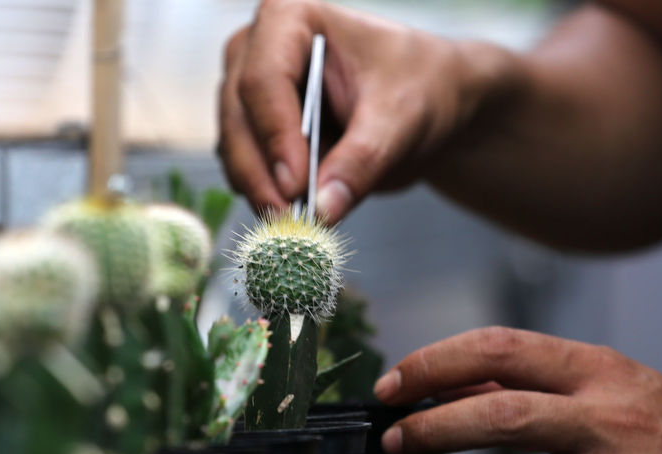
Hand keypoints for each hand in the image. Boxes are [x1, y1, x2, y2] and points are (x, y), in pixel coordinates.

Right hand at [217, 0, 514, 223]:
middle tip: (288, 219)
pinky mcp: (255, 131)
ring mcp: (249, 92)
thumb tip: (324, 208)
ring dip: (259, 189)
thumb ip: (363, 160)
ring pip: (234, 146)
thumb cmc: (420, 86)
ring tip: (295, 225)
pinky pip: (245, 167)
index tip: (296, 185)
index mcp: (290, 19)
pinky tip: (295, 217)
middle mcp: (257, 49)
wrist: (427, 104)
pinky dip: (265, 195)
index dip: (275, 134)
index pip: (264, 79)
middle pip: (238, 115)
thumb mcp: (403, 119)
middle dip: (260, 172)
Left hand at [374, 327, 661, 453]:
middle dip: (426, 429)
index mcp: (601, 371)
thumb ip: (533, 385)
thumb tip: (444, 386)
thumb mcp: (611, 389)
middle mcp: (610, 419)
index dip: (432, 363)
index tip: (394, 386)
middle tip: (395, 441)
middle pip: (492, 415)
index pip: (498, 349)